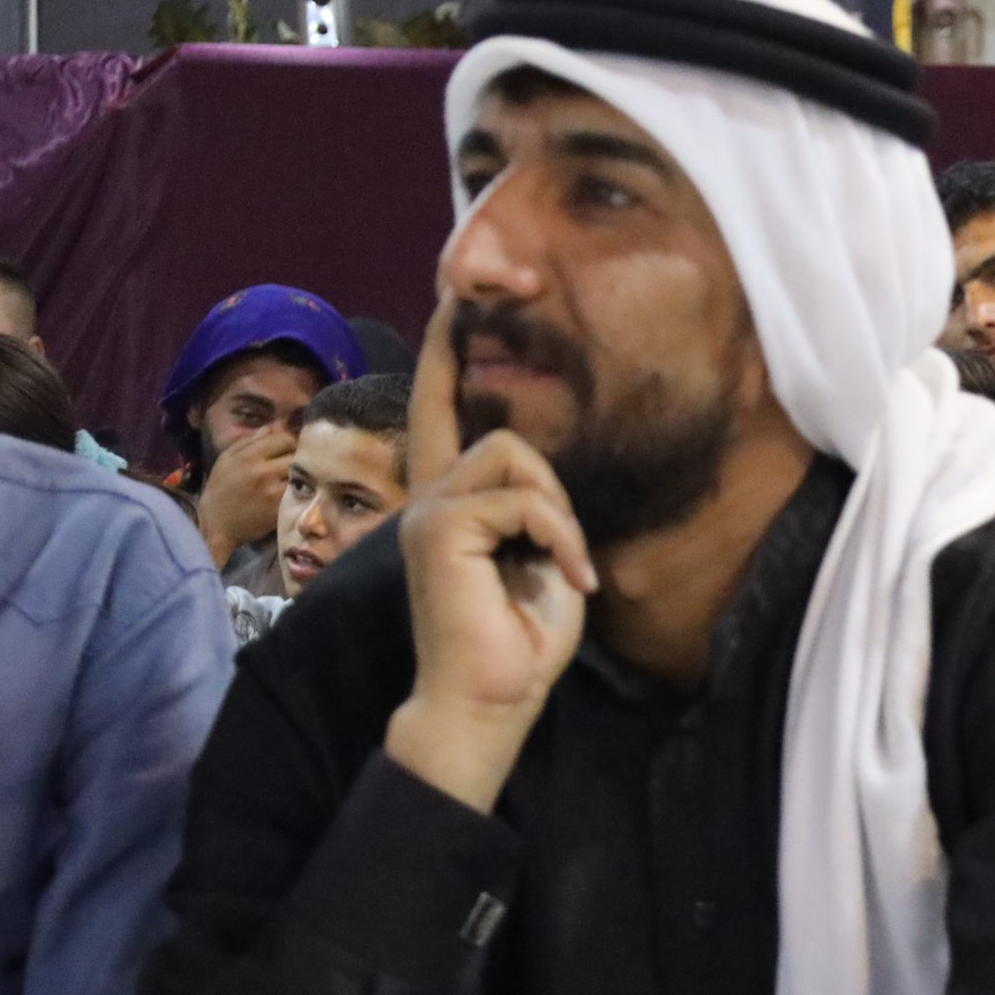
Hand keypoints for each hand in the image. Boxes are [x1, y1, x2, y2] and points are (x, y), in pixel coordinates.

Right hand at [196, 424, 295, 568]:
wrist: (216, 524)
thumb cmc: (220, 489)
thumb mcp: (227, 459)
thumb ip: (250, 440)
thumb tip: (275, 426)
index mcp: (248, 456)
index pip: (284, 438)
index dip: (290, 440)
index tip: (290, 447)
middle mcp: (262, 472)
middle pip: (297, 454)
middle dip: (300, 456)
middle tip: (300, 460)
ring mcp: (273, 491)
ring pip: (302, 473)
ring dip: (304, 473)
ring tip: (302, 474)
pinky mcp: (280, 509)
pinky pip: (300, 493)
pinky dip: (303, 490)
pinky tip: (300, 490)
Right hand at [384, 349, 596, 813]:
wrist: (490, 702)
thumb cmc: (519, 641)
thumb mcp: (544, 559)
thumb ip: (537, 507)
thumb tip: (542, 474)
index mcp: (450, 502)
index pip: (441, 411)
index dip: (447, 351)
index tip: (458, 293)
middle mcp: (428, 497)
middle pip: (506, 436)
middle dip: (555, 491)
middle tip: (567, 557)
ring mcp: (427, 511)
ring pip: (515, 457)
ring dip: (558, 515)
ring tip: (564, 568)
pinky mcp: (440, 529)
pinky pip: (523, 499)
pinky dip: (559, 536)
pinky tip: (567, 577)